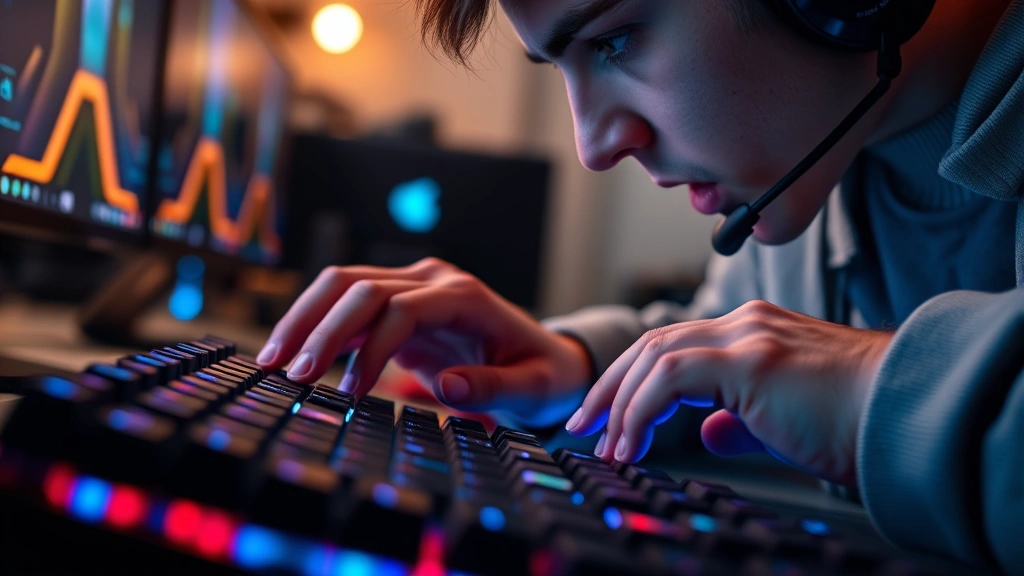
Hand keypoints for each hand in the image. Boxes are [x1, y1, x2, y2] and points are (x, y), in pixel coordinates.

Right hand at [257, 258, 592, 426]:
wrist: (543, 359)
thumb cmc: (540, 374)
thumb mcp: (532, 387)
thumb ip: (494, 388)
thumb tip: (448, 387)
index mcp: (464, 296)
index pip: (399, 307)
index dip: (366, 347)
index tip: (345, 392)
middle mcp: (433, 280)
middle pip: (358, 286)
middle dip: (317, 327)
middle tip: (285, 372)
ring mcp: (413, 287)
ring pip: (344, 287)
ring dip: (305, 320)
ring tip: (271, 362)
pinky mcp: (398, 304)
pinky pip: (349, 307)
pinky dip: (318, 328)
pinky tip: (292, 357)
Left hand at [565, 300, 892, 484]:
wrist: (910, 413)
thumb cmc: (859, 422)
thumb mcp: (785, 424)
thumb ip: (742, 420)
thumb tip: (710, 431)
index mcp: (753, 333)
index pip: (673, 347)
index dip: (632, 381)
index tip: (609, 420)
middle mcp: (745, 323)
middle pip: (653, 344)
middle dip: (610, 386)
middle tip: (583, 425)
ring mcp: (748, 334)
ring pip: (654, 354)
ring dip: (618, 400)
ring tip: (603, 442)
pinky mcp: (751, 356)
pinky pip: (670, 375)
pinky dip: (640, 408)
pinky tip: (631, 441)